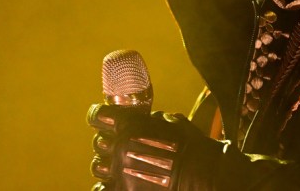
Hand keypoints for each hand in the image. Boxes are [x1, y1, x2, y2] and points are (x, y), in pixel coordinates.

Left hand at [87, 104, 224, 189]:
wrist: (201, 172)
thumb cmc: (190, 145)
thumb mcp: (172, 121)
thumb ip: (152, 121)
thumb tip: (145, 121)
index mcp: (130, 125)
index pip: (99, 115)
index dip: (100, 116)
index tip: (102, 118)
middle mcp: (120, 147)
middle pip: (99, 142)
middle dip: (107, 142)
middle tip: (118, 145)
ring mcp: (120, 172)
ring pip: (98, 166)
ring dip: (107, 165)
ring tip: (117, 167)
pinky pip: (101, 189)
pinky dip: (105, 187)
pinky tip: (114, 184)